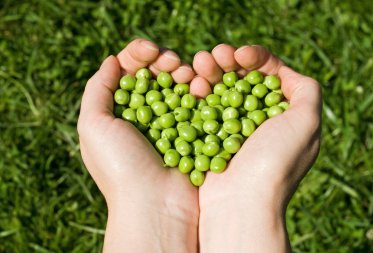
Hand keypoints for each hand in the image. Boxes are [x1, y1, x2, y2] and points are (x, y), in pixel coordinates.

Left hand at [77, 39, 198, 251]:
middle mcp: (145, 114)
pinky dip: (199, 88)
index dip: (139, 54)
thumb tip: (112, 60)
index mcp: (119, 111)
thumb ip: (98, 88)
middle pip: (156, 74)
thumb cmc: (119, 166)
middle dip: (164, 60)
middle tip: (173, 61)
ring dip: (184, 71)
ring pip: (178, 84)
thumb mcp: (92, 125)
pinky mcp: (193, 131)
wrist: (154, 204)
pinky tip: (200, 84)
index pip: (129, 71)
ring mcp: (171, 122)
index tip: (151, 50)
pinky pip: (197, 102)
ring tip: (188, 73)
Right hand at [192, 44, 321, 251]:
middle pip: (242, 79)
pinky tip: (192, 84)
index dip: (256, 58)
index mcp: (282, 115)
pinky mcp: (209, 137)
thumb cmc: (275, 162)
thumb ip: (307, 91)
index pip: (268, 74)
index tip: (241, 54)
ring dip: (210, 72)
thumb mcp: (307, 122)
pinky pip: (203, 108)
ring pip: (220, 90)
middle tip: (213, 54)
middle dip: (228, 61)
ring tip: (197, 63)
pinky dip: (198, 92)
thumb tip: (287, 74)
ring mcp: (231, 128)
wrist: (240, 203)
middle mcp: (257, 120)